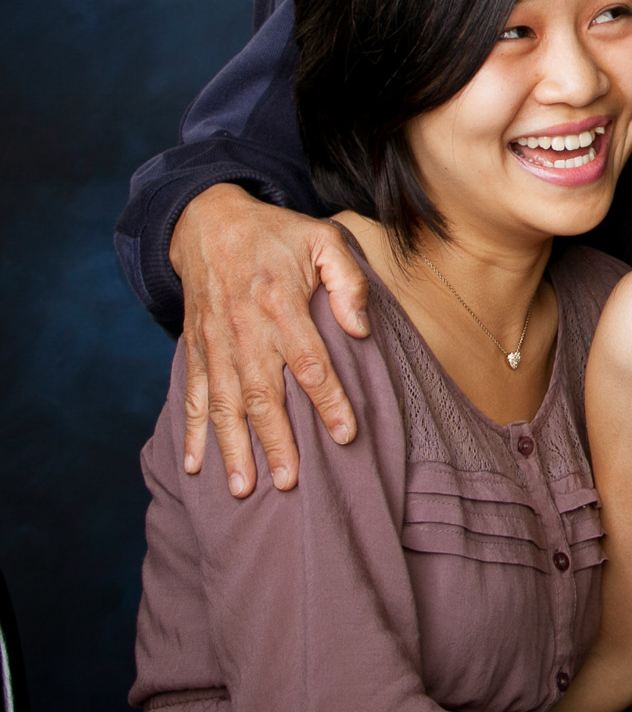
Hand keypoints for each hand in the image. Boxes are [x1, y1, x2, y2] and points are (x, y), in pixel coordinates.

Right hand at [171, 184, 371, 495]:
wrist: (208, 222)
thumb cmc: (276, 234)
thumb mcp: (323, 239)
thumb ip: (349, 281)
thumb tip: (361, 328)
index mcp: (279, 304)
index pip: (309, 362)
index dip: (328, 400)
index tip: (346, 434)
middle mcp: (244, 329)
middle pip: (262, 394)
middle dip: (276, 441)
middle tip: (290, 482)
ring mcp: (215, 343)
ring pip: (224, 404)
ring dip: (233, 448)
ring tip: (244, 489)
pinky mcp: (195, 349)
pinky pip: (191, 395)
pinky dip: (191, 432)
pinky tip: (195, 465)